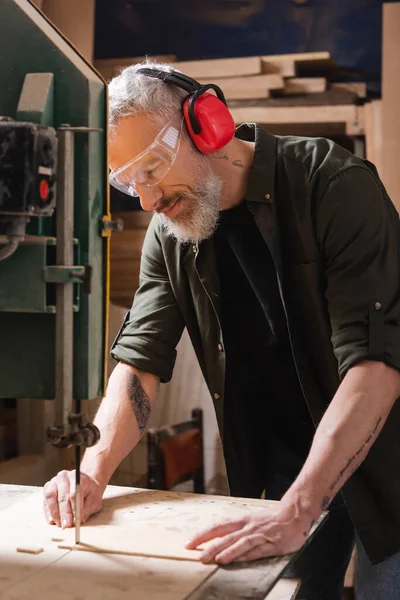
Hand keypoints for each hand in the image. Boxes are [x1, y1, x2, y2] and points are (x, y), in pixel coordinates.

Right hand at [43, 470, 104, 527]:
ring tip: (59, 524)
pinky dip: (48, 512)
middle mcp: (64, 477)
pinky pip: (45, 500)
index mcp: (78, 477)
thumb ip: (87, 509)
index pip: (75, 493)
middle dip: (64, 513)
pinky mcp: (48, 487)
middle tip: (67, 525)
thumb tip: (80, 520)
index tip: (76, 521)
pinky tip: (51, 520)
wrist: (84, 483)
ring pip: (51, 497)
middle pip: (62, 496)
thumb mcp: (95, 500)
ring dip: (55, 513)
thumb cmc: (90, 492)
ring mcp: (54, 481)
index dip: (74, 508)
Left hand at [185, 504, 311, 564]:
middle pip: (225, 534)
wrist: (295, 513)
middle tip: (194, 552)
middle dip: (209, 544)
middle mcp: (248, 526)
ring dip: (224, 550)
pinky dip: (242, 555)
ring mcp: (259, 535)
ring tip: (211, 558)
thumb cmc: (273, 519)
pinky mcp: (271, 544)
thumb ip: (239, 533)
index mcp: (242, 520)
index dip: (203, 534)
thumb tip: (222, 543)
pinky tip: (232, 560)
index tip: (189, 542)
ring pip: (238, 542)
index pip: (218, 527)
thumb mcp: (253, 523)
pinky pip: (254, 550)